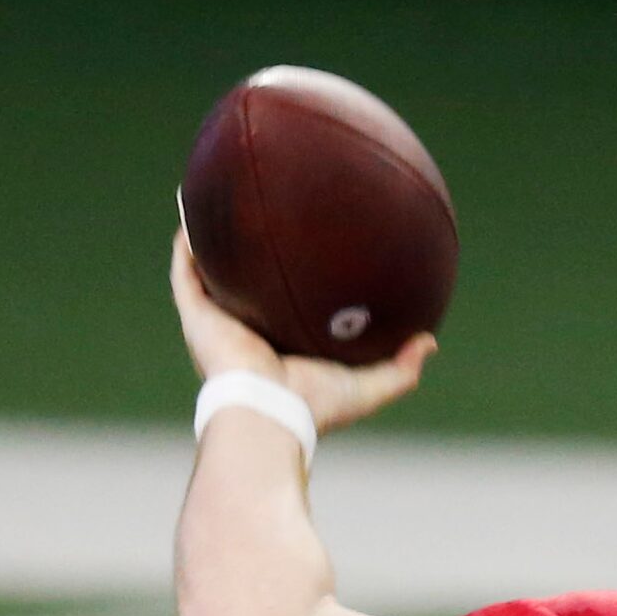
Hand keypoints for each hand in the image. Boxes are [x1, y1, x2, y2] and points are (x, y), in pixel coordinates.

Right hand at [170, 227, 434, 432]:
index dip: (288, 283)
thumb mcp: (368, 386)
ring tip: (215, 201)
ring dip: (209, 241)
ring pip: (208, 274)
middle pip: (243, 287)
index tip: (303, 253)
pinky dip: (187, 243)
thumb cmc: (315, 406)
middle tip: (262, 217)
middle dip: (248, 258)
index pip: (281, 309)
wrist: (270, 413)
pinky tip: (192, 207)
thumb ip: (400, 368)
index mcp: (277, 349)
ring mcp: (216, 325)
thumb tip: (430, 342)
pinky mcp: (197, 318)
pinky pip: (186, 272)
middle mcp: (244, 334)